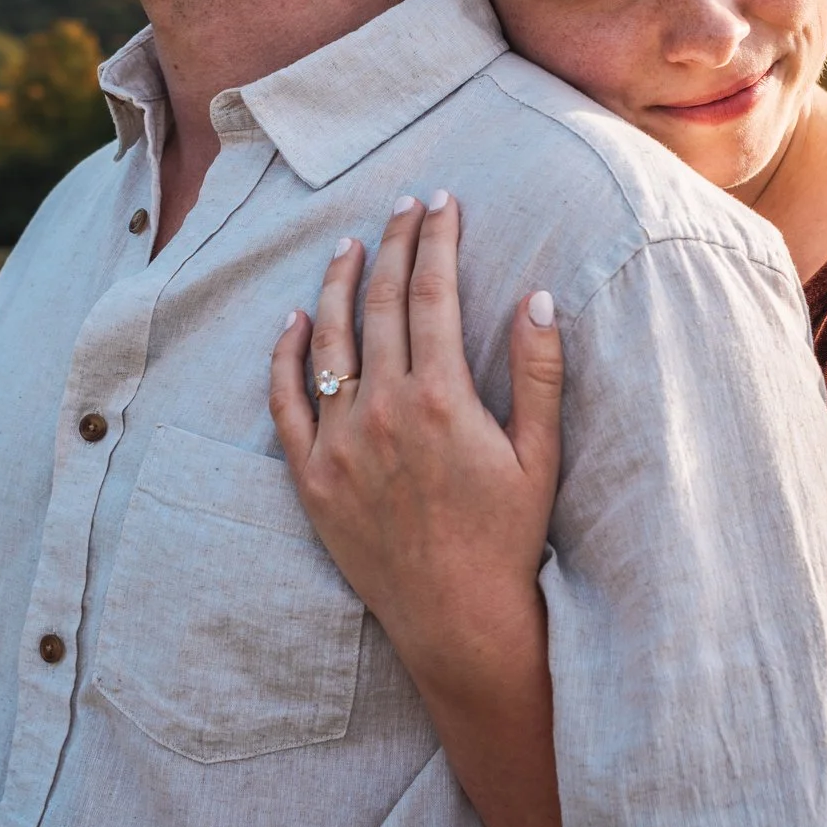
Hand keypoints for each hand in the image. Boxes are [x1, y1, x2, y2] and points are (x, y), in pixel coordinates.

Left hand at [269, 190, 564, 701]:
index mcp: (441, 399)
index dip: (436, 242)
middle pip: (382, 305)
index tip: (441, 205)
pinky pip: (286, 402)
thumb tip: (537, 298)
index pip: (432, 294)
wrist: (458, 620)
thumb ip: (539, 373)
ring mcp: (339, 444)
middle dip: (395, 246)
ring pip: (329, 342)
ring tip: (350, 247)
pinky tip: (295, 321)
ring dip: (340, 285)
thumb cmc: (509, 538)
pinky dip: (286, 355)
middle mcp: (382, 412)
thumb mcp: (540, 455)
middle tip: (404, 209)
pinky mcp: (311, 478)